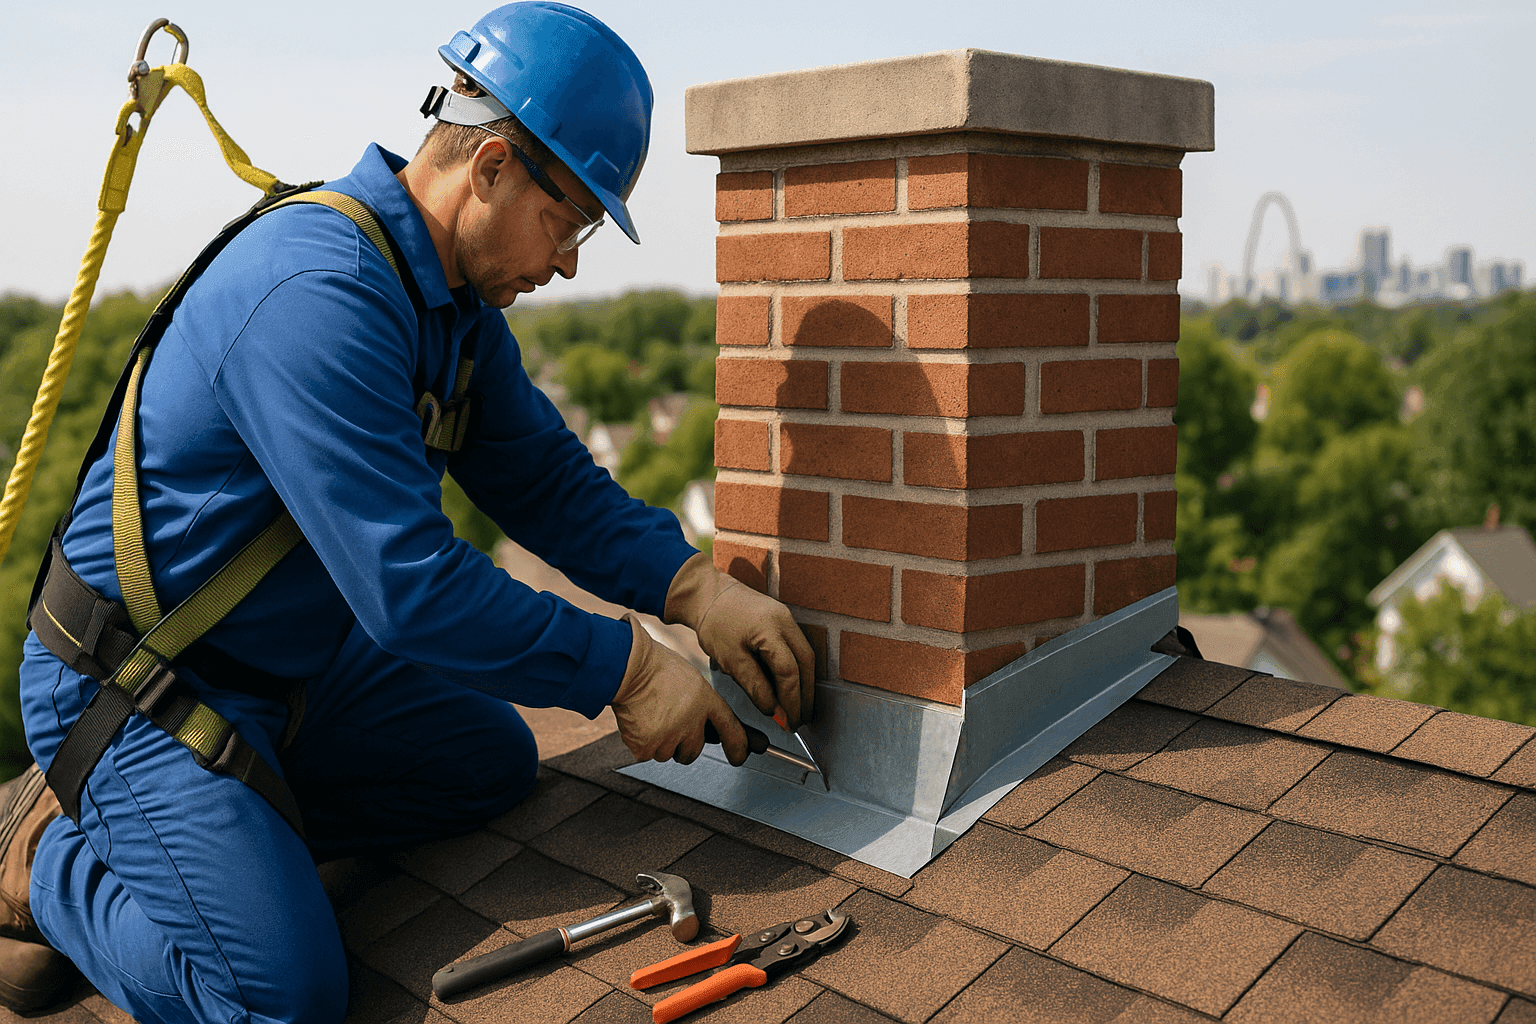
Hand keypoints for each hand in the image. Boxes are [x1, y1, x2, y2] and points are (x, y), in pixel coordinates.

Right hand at [611, 614, 750, 765]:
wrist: (628, 666)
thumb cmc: (655, 667)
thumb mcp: (690, 680)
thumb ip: (701, 705)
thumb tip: (708, 729)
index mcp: (705, 700)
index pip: (730, 728)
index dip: (738, 745)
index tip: (739, 756)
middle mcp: (691, 721)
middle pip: (693, 751)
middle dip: (682, 745)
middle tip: (668, 725)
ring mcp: (669, 735)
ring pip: (667, 754)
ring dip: (660, 743)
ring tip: (650, 715)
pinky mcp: (647, 746)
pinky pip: (646, 754)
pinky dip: (641, 743)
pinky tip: (639, 721)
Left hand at [664, 553, 815, 728]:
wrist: (708, 592)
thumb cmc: (714, 622)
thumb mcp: (729, 658)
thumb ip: (754, 684)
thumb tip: (772, 709)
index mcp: (771, 629)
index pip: (789, 672)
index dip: (791, 700)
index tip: (789, 721)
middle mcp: (786, 621)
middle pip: (806, 663)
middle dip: (806, 694)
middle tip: (801, 719)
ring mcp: (787, 618)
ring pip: (805, 655)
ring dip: (805, 682)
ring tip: (798, 706)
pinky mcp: (783, 619)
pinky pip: (797, 647)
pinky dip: (797, 668)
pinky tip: (790, 685)